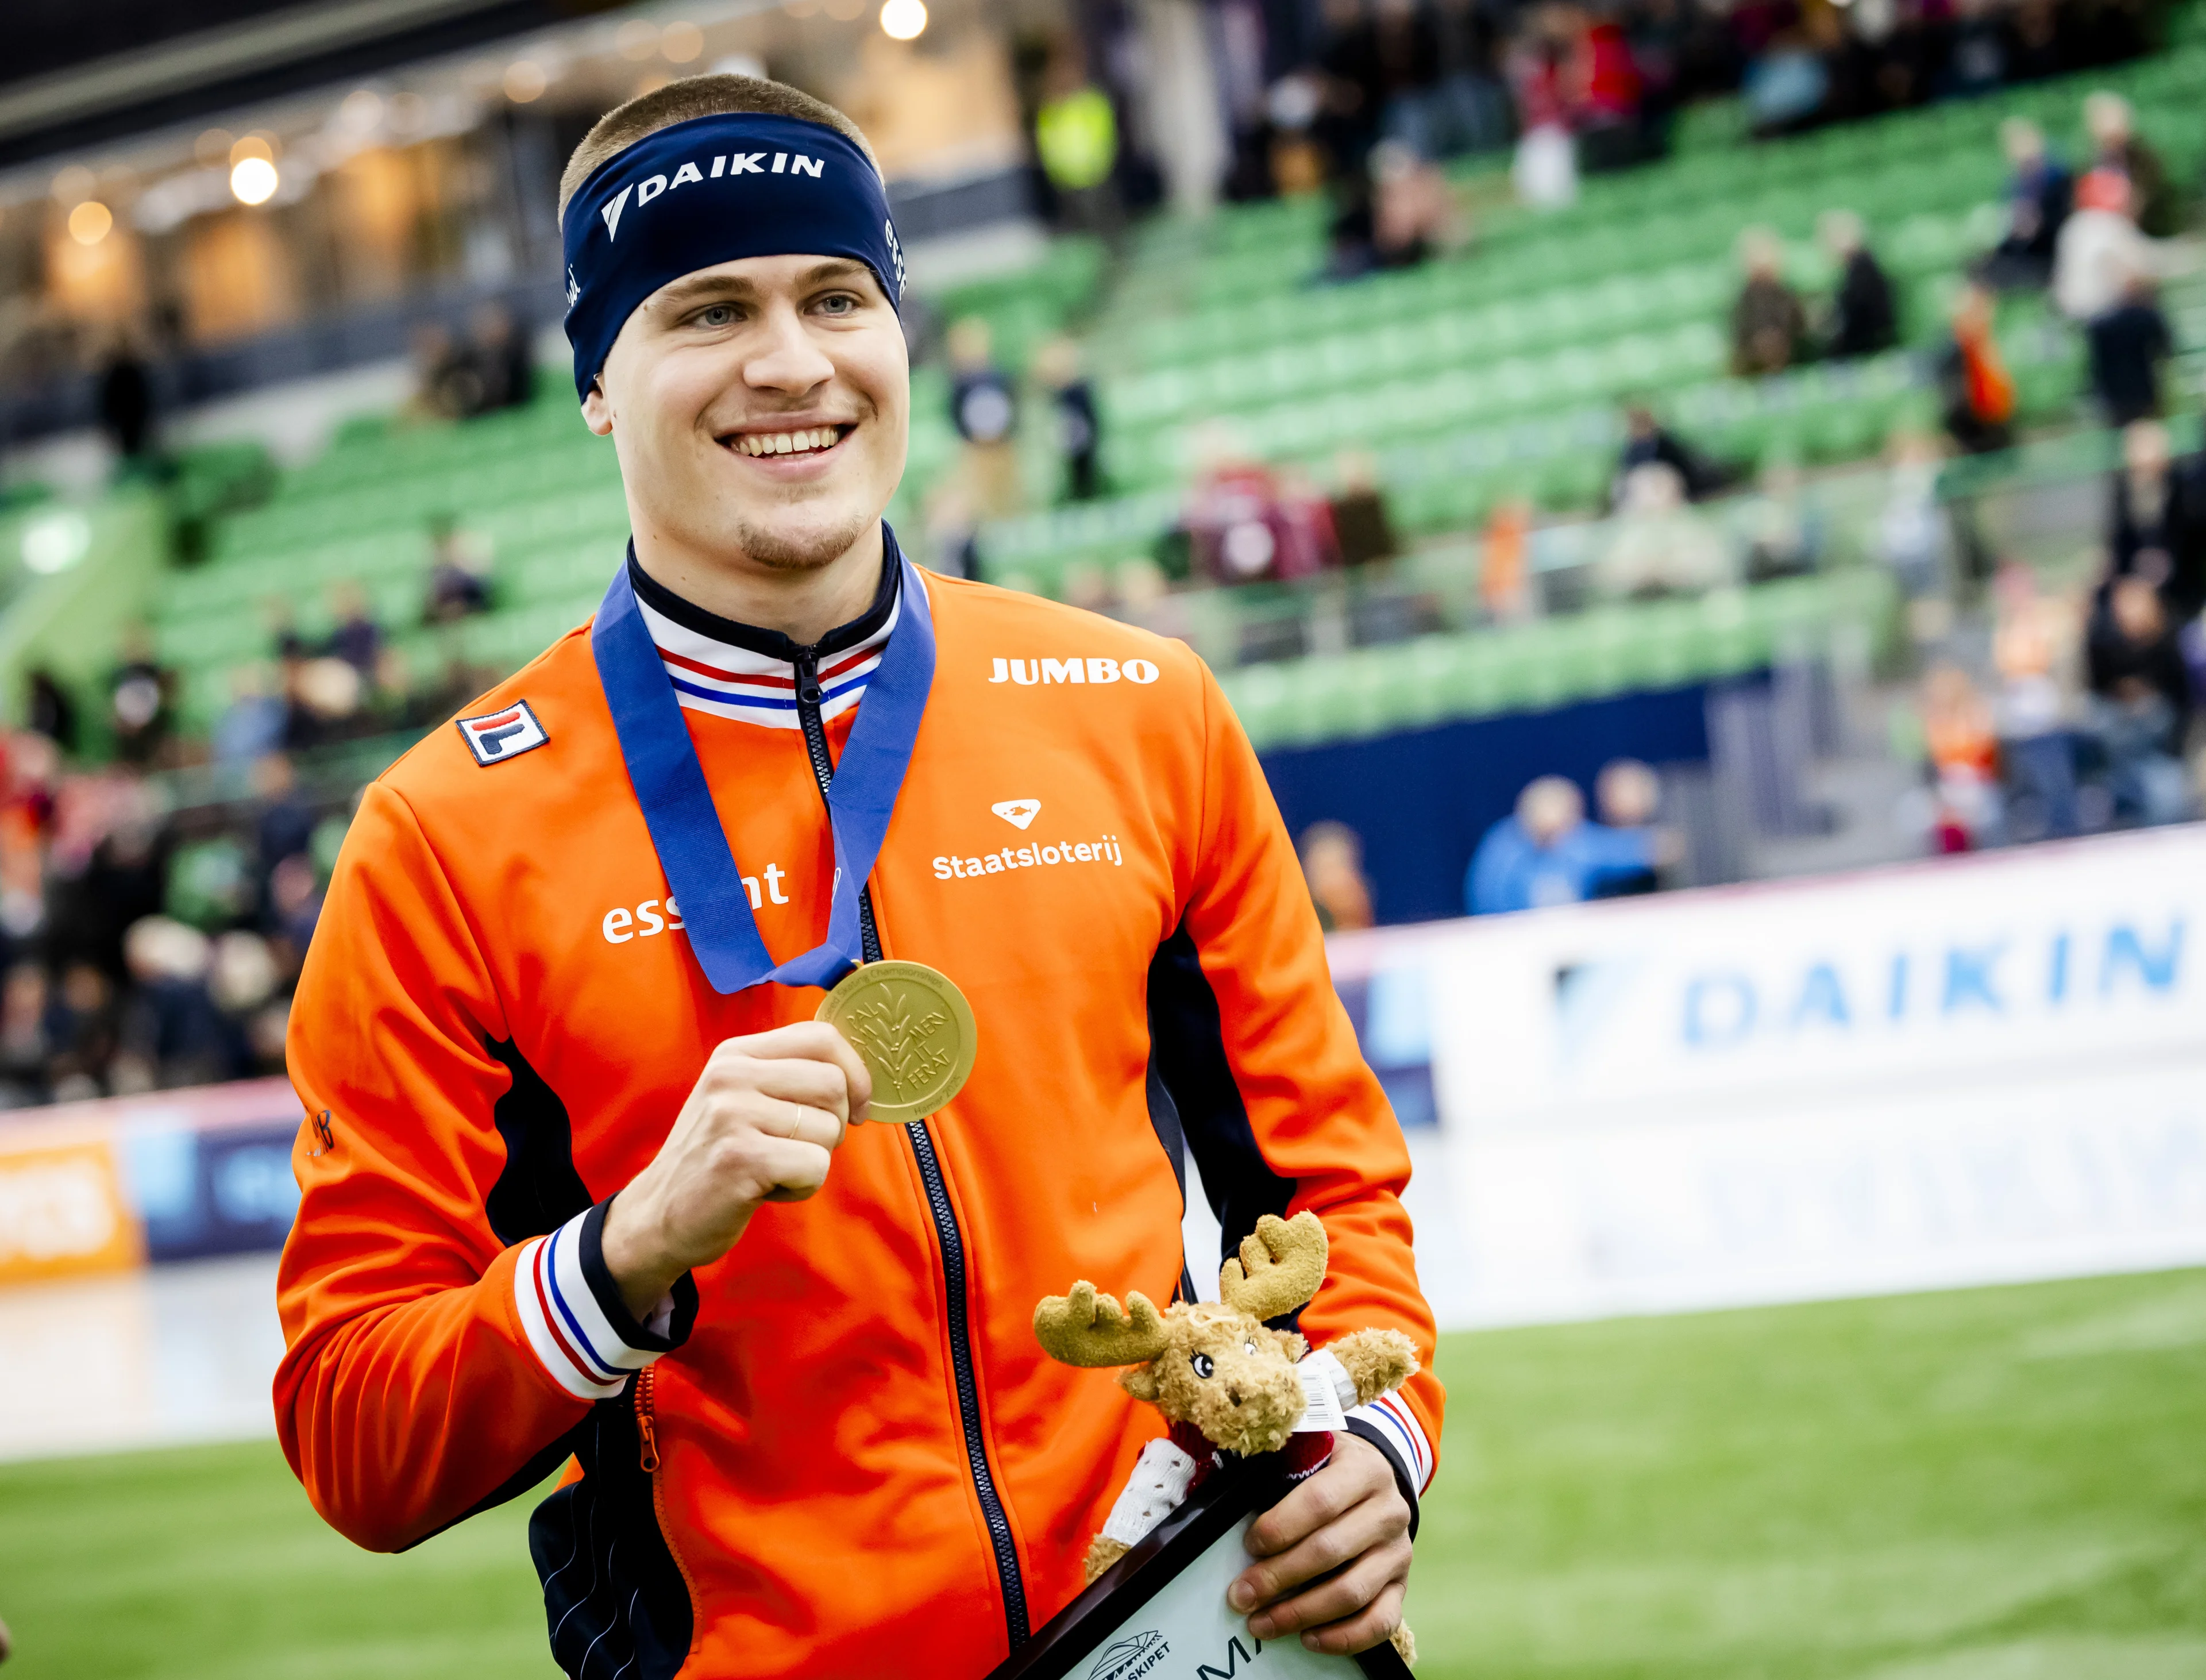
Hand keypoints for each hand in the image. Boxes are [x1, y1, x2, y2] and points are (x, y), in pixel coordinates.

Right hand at [600, 1022, 870, 1318]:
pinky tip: (765, 1189)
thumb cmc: (715, 1158)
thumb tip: (861, 1075)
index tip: (855, 1107)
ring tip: (771, 1170)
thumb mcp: (741, 1099)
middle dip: (833, 1125)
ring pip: (828, 1129)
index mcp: (736, 1054)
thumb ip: (789, 1077)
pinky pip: (815, 1166)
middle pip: (834, 1083)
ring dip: (813, 1162)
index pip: (822, 1036)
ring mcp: (732, 1114)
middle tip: (797, 1148)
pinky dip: (801, 1187)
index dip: (855, 1072)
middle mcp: (731, 1075)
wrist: (657, 1216)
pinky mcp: (740, 1158)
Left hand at [1227, 1433, 1411, 1654]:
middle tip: (1241, 1595)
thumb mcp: (1310, 1452)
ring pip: (1352, 1592)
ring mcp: (1398, 1552)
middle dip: (1278, 1577)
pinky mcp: (1402, 1586)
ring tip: (1262, 1623)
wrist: (1376, 1477)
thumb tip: (1229, 1501)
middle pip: (1331, 1551)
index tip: (1249, 1545)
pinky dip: (1343, 1637)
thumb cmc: (1329, 1468)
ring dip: (1301, 1613)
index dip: (1280, 1526)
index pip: (1320, 1501)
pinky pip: (1380, 1622)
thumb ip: (1278, 1466)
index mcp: (1364, 1470)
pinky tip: (1308, 1638)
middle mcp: (1389, 1511)